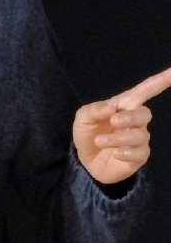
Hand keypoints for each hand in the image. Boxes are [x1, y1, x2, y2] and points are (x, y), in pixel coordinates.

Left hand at [72, 67, 170, 183]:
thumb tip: (112, 107)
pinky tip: (115, 154)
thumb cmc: (87, 133)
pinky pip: (141, 153)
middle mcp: (134, 120)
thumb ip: (94, 109)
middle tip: (113, 122)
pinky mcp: (139, 156)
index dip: (159, 82)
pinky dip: (126, 153)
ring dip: (118, 138)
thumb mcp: (83, 118)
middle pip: (144, 114)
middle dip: (130, 117)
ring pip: (140, 135)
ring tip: (100, 141)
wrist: (86, 161)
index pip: (144, 91)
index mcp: (123, 105)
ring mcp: (138, 139)